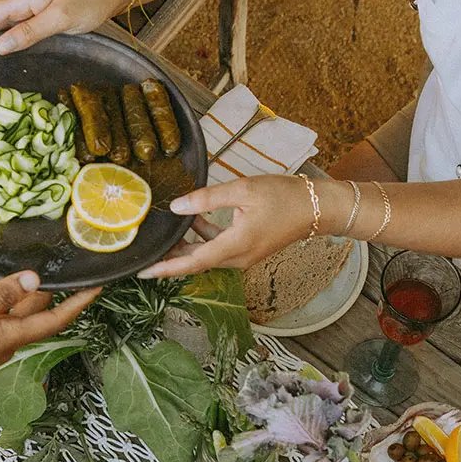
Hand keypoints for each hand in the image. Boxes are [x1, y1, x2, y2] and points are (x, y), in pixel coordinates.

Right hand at [0, 264, 99, 404]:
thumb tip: (34, 280)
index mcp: (8, 337)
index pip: (54, 319)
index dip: (78, 302)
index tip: (97, 285)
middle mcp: (3, 338)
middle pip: (31, 306)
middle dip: (41, 281)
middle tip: (52, 251)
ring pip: (4, 302)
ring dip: (2, 277)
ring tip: (5, 248)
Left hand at [140, 175, 330, 277]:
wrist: (317, 208)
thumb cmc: (283, 197)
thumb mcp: (243, 190)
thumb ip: (207, 199)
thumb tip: (176, 207)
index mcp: (235, 246)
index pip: (192, 262)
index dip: (166, 268)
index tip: (143, 271)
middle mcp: (238, 258)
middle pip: (196, 262)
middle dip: (171, 256)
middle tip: (147, 248)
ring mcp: (244, 256)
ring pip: (206, 255)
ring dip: (187, 244)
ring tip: (167, 229)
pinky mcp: (248, 250)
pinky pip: (219, 248)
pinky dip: (204, 237)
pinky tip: (196, 219)